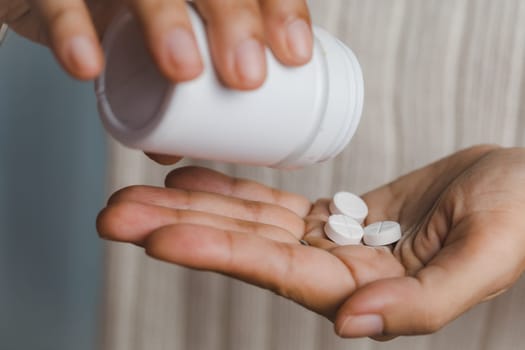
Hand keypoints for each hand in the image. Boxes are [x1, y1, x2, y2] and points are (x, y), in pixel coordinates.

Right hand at [2, 0, 312, 86]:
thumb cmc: (111, 19)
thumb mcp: (149, 43)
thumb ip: (165, 89)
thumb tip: (178, 151)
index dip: (279, 8)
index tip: (295, 54)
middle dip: (235, 19)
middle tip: (248, 75)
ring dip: (165, 21)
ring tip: (185, 71)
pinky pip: (56, 0)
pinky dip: (71, 30)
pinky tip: (88, 66)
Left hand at [97, 145, 524, 338]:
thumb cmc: (518, 218)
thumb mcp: (486, 258)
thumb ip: (421, 304)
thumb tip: (350, 327)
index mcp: (369, 292)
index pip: (277, 273)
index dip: (220, 252)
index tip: (160, 236)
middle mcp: (339, 271)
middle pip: (247, 249)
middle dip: (183, 231)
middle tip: (117, 215)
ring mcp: (333, 240)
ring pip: (253, 223)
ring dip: (196, 207)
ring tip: (137, 196)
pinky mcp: (337, 213)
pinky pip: (276, 203)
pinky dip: (235, 191)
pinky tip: (195, 180)